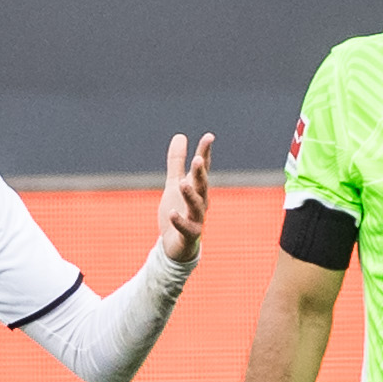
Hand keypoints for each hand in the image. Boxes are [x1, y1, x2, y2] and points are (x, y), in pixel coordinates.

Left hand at [158, 134, 212, 263]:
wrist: (176, 246)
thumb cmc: (178, 211)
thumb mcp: (174, 183)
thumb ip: (177, 161)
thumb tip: (180, 135)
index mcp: (197, 189)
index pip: (203, 169)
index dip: (205, 153)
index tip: (209, 137)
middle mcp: (200, 202)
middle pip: (202, 186)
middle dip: (200, 174)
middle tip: (197, 159)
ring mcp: (196, 219)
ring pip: (196, 206)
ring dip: (190, 195)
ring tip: (182, 183)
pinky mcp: (189, 235)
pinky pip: (186, 228)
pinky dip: (180, 221)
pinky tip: (173, 213)